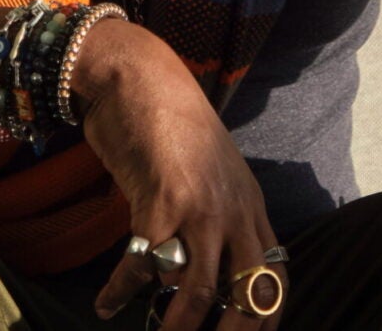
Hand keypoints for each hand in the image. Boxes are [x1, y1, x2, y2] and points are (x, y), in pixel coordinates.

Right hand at [74, 19, 286, 329]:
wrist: (138, 75)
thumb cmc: (167, 122)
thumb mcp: (210, 168)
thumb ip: (215, 210)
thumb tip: (199, 260)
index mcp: (249, 205)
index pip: (275, 275)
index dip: (265, 317)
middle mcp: (235, 210)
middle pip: (249, 293)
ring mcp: (202, 206)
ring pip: (199, 290)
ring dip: (175, 325)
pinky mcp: (163, 200)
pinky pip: (144, 263)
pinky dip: (122, 289)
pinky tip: (106, 302)